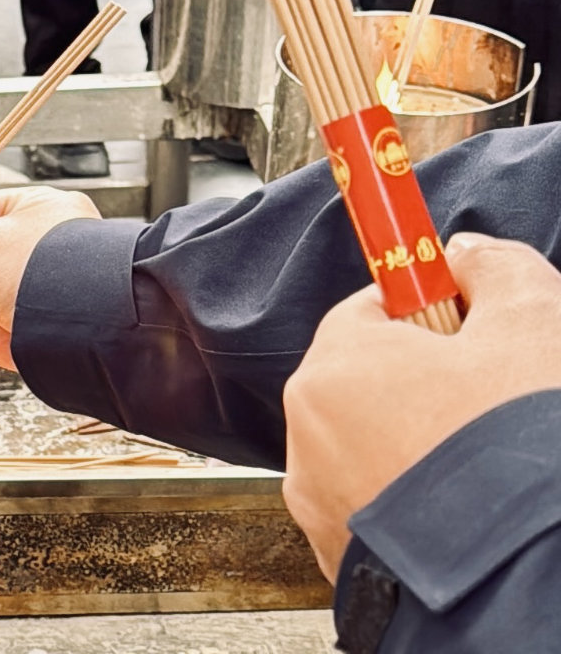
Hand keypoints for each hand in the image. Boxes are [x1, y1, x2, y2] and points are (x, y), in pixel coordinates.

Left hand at [283, 234, 560, 581]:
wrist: (526, 585)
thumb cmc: (516, 456)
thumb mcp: (532, 324)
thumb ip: (493, 269)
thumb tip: (468, 257)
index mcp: (335, 367)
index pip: (373, 307)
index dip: (431, 311)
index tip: (464, 318)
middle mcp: (310, 437)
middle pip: (372, 377)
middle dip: (430, 381)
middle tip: (490, 398)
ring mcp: (323, 507)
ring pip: (374, 443)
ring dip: (422, 441)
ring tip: (483, 459)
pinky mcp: (346, 561)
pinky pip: (379, 503)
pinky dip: (416, 498)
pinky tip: (467, 503)